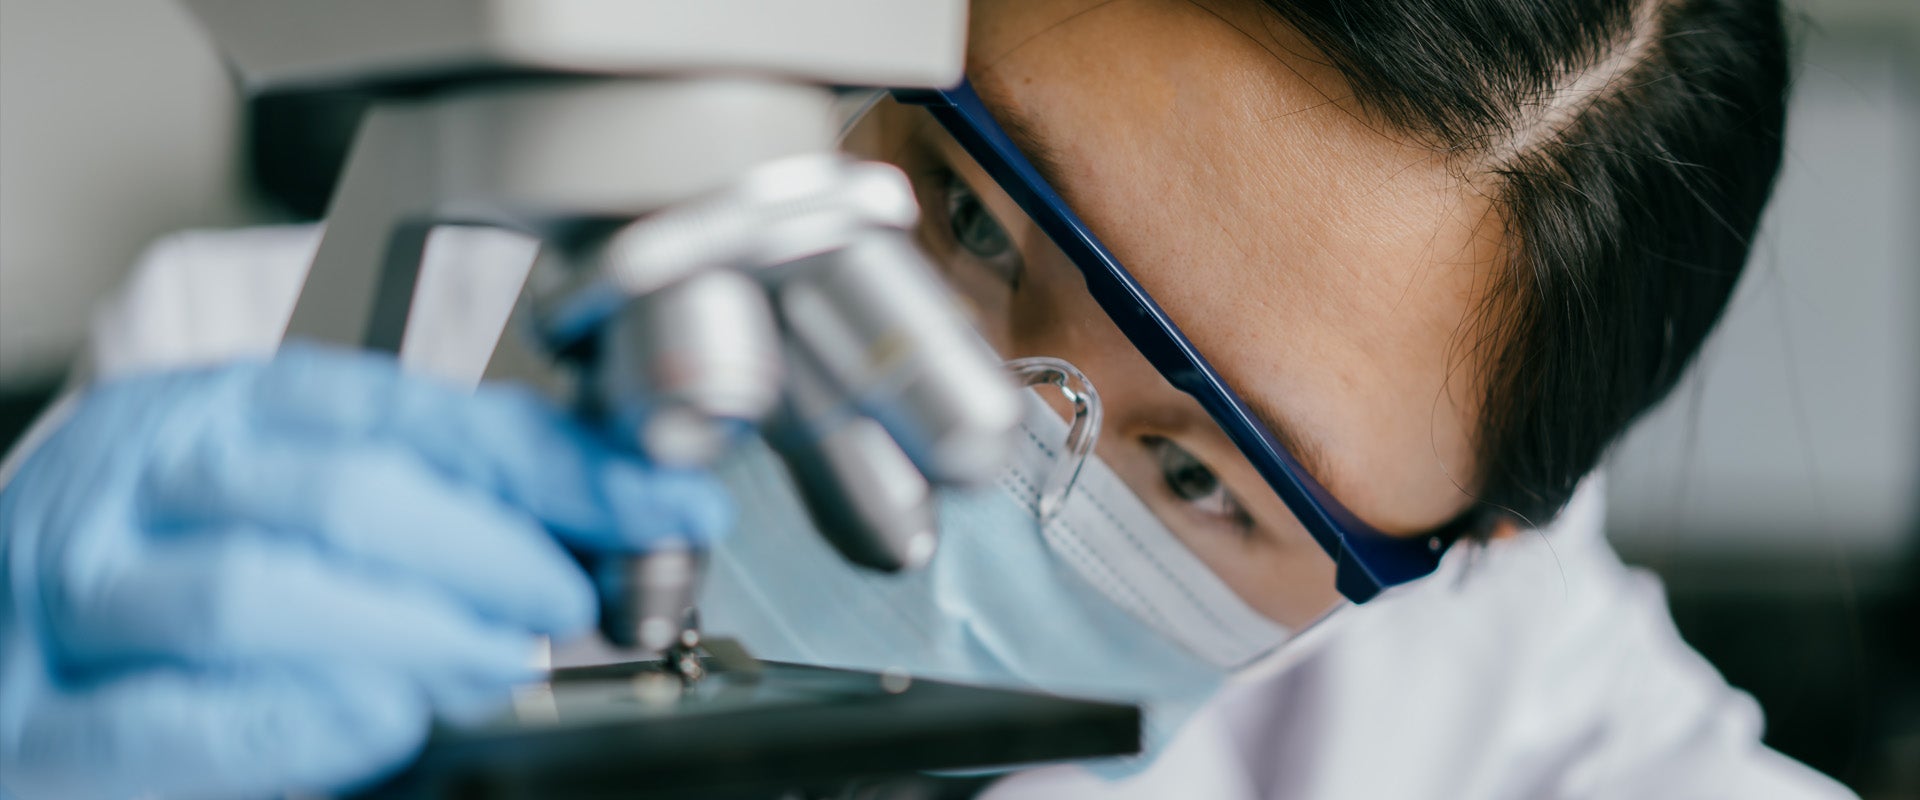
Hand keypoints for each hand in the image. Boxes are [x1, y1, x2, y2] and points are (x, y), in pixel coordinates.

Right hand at [0, 345, 731, 799]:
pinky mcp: (33, 724)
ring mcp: (73, 595)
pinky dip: (295, 721)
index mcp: (216, 412)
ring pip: (260, 592)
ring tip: (499, 666)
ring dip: (413, 634)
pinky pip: (171, 718)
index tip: (658, 500)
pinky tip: (382, 718)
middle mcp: (141, 480)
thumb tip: (592, 518)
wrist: (5, 655)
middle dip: (492, 550)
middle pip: (345, 490)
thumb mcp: (287, 502)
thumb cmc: (162, 576)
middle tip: (568, 600)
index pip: (410, 411)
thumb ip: (421, 501)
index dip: (554, 461)